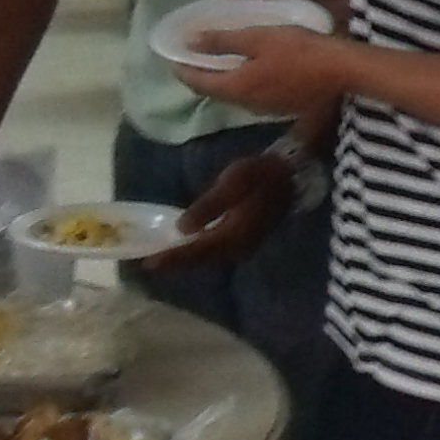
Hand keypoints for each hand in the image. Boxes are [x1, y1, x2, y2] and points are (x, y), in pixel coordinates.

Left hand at [145, 148, 298, 274]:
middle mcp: (238, 247)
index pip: (196, 250)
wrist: (290, 174)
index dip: (172, 257)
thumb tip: (181, 228)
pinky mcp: (245, 239)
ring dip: (187, 259)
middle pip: (202, 259)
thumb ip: (208, 206)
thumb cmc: (259, 174)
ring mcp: (244, 245)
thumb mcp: (232, 183)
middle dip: (177, 262)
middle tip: (151, 265)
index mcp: (233, 235)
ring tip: (165, 258)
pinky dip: (200, 251)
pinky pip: (217, 251)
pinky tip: (189, 245)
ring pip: (209, 257)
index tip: (149, 263)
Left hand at [173, 18, 351, 119]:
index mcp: (236, 87)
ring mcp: (264, 109)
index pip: (198, 82)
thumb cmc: (297, 49)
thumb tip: (190, 43)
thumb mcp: (257, 37)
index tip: (172, 56)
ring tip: (216, 60)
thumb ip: (222, 41)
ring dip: (220, 80)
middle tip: (192, 56)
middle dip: (199, 75)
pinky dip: (239, 83)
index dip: (183, 69)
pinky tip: (246, 70)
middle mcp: (246, 104)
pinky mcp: (279, 108)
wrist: (338, 71)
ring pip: (232, 95)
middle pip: (214, 91)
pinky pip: (249, 96)